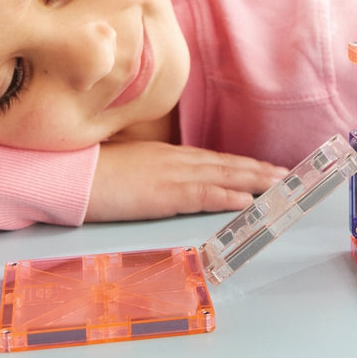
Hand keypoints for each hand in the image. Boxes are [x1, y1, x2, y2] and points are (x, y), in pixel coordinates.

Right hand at [87, 140, 287, 222]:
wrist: (70, 174)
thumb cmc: (93, 173)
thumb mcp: (131, 169)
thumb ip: (155, 174)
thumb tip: (168, 184)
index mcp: (169, 155)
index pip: (214, 160)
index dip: (242, 164)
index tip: (264, 167)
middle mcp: (177, 160)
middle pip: (226, 164)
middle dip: (258, 170)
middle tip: (286, 175)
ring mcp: (172, 175)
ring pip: (223, 176)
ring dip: (254, 180)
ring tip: (279, 186)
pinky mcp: (164, 194)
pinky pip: (203, 195)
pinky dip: (228, 196)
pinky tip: (246, 201)